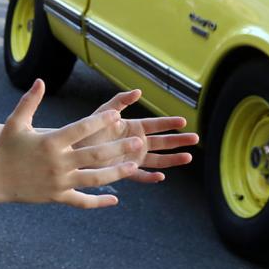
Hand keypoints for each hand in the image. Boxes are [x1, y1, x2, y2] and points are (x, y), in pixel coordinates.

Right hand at [0, 80, 159, 208]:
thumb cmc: (4, 147)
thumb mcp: (16, 122)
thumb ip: (30, 101)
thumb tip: (40, 81)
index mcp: (50, 142)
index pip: (81, 129)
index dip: (100, 122)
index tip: (117, 116)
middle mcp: (57, 162)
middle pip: (95, 154)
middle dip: (118, 148)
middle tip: (138, 142)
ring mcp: (59, 181)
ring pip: (95, 179)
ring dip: (117, 173)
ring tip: (134, 166)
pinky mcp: (57, 196)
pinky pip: (82, 201)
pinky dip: (99, 201)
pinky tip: (115, 199)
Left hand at [79, 89, 197, 174]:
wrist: (73, 147)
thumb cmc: (88, 128)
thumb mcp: (104, 112)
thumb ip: (120, 101)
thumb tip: (138, 91)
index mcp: (133, 127)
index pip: (156, 125)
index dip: (169, 123)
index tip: (183, 121)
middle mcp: (136, 143)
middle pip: (162, 142)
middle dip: (179, 140)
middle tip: (195, 138)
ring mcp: (132, 157)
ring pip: (157, 159)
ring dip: (172, 159)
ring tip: (188, 157)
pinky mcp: (124, 169)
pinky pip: (140, 175)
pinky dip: (150, 177)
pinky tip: (161, 177)